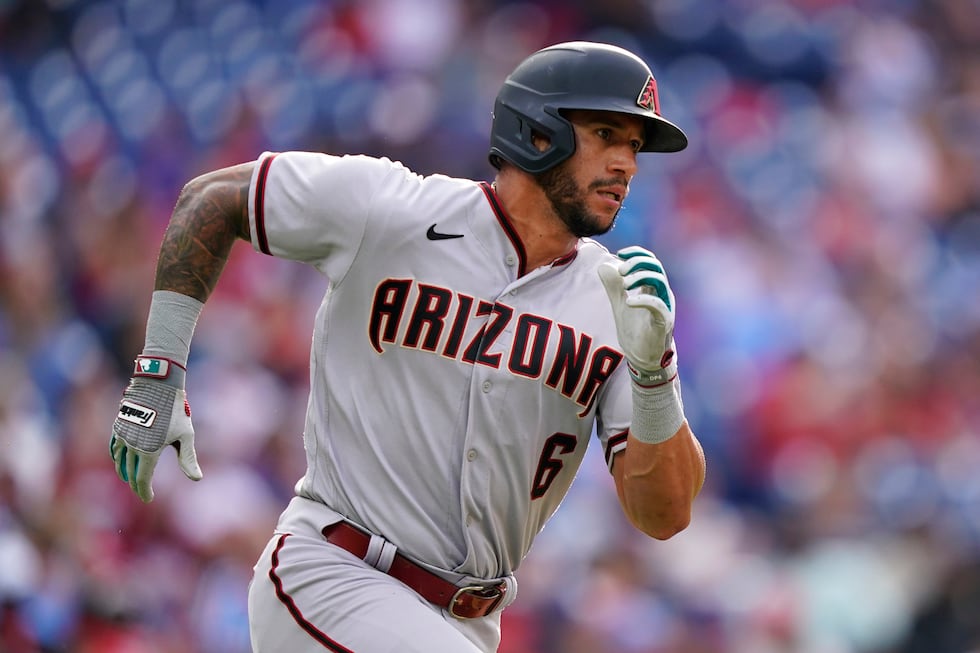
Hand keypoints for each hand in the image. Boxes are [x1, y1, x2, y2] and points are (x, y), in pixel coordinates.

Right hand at [110, 356, 201, 501]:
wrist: (158, 386)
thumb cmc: (175, 411)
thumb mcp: (185, 435)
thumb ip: (188, 458)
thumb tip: (197, 479)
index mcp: (149, 451)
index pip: (142, 479)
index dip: (144, 491)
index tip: (148, 499)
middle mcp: (132, 446)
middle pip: (130, 472)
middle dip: (136, 485)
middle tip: (141, 492)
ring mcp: (123, 436)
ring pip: (120, 460)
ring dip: (124, 472)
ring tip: (129, 479)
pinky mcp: (118, 426)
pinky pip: (114, 447)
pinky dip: (116, 457)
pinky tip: (120, 461)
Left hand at [598, 246, 676, 385]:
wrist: (643, 357)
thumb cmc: (635, 330)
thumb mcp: (619, 304)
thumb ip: (613, 286)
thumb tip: (603, 265)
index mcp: (653, 287)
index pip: (650, 260)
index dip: (637, 253)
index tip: (620, 254)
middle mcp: (662, 293)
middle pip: (656, 266)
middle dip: (637, 262)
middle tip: (620, 271)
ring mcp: (665, 306)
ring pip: (659, 280)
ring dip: (640, 276)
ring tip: (624, 285)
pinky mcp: (664, 321)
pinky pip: (658, 304)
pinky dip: (643, 299)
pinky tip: (628, 301)